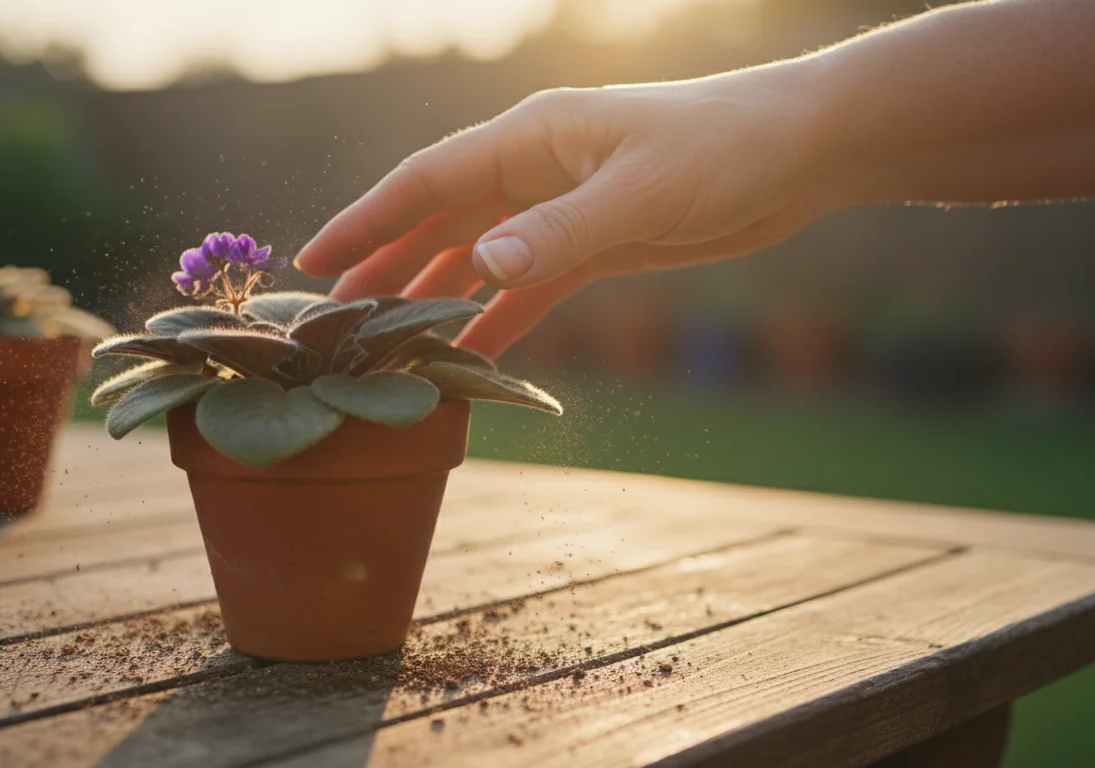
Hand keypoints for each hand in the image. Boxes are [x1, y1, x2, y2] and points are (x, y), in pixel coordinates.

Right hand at [294, 61, 840, 357]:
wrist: (800, 152)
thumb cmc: (724, 148)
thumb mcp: (640, 192)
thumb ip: (559, 232)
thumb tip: (482, 269)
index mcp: (530, 139)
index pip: (426, 182)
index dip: (367, 220)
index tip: (315, 259)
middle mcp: (533, 171)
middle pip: (438, 222)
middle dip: (385, 265)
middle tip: (334, 315)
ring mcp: (560, 209)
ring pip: (476, 256)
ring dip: (433, 295)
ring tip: (385, 338)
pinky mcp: (593, 243)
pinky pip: (527, 286)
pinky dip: (496, 319)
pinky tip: (469, 355)